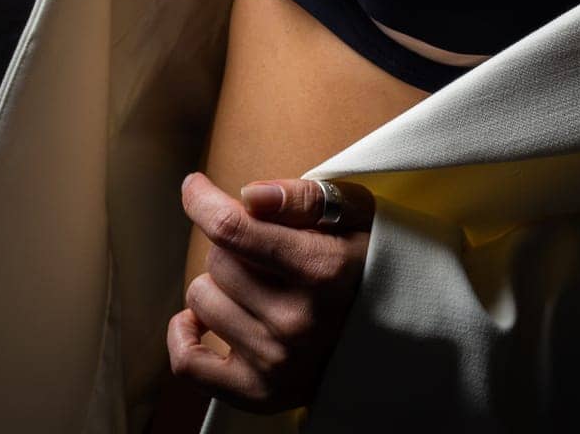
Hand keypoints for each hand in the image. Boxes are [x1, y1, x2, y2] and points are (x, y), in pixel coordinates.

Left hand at [169, 171, 375, 415]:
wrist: (395, 331)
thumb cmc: (367, 259)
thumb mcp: (354, 212)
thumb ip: (303, 198)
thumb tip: (250, 196)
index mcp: (322, 270)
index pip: (234, 230)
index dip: (202, 201)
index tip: (194, 186)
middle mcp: (297, 321)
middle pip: (218, 259)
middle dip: (233, 243)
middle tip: (264, 248)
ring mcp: (277, 362)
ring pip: (202, 299)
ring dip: (219, 284)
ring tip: (255, 284)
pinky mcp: (260, 394)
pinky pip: (189, 362)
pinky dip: (184, 333)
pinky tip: (200, 318)